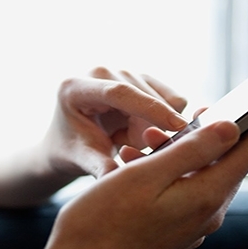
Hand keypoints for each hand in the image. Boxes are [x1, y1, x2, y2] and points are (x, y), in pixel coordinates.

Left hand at [42, 67, 188, 178]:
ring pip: (164, 100)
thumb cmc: (71, 148)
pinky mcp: (141, 77)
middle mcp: (100, 71)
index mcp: (77, 87)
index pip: (119, 93)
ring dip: (151, 128)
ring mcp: (122, 71)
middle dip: (144, 132)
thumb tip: (115, 177)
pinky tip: (134, 128)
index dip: (150, 108)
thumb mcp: (79, 158)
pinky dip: (161, 121)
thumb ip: (97, 165)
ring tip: (121, 137)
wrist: (70, 138)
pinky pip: (172, 100)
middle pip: (145, 99)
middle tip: (121, 149)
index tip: (177, 126)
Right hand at [44, 113, 247, 248]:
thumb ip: (192, 150)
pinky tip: (138, 163)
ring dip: (181, 150)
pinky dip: (169, 170)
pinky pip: (184, 190)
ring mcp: (191, 225)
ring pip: (201, 174)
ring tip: (146, 140)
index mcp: (206, 197)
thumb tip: (231, 127)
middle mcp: (206, 214)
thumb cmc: (104, 219)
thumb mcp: (146, 176)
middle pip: (227, 162)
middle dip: (210, 132)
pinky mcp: (175, 229)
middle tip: (192, 111)